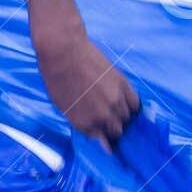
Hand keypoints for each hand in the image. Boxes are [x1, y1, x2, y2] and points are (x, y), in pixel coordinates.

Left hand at [38, 34, 139, 148]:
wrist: (63, 51)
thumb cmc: (56, 78)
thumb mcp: (63, 106)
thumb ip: (81, 123)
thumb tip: (98, 137)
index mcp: (84, 124)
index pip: (101, 140)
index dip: (102, 136)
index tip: (103, 133)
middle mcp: (102, 116)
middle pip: (117, 131)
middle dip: (112, 129)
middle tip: (108, 120)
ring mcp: (115, 101)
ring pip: (127, 118)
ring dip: (122, 117)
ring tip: (114, 108)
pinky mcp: (123, 85)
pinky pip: (135, 104)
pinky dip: (132, 106)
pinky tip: (125, 102)